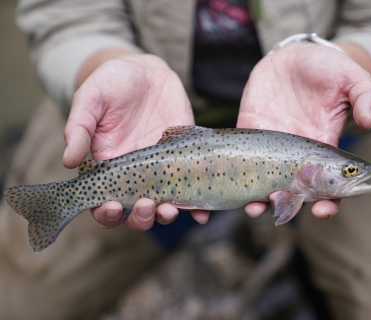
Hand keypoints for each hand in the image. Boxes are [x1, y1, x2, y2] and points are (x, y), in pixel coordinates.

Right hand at [63, 52, 208, 229]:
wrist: (146, 71)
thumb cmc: (112, 84)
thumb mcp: (90, 100)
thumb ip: (78, 128)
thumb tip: (68, 161)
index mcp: (108, 167)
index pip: (104, 202)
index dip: (106, 213)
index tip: (111, 207)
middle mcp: (135, 174)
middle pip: (135, 211)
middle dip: (139, 217)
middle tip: (144, 206)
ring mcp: (162, 169)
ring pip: (162, 205)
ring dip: (165, 216)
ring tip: (169, 210)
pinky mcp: (185, 160)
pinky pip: (191, 188)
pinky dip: (197, 206)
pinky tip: (201, 214)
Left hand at [238, 42, 370, 218]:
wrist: (294, 55)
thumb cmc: (327, 68)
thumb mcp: (351, 77)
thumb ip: (364, 96)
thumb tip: (370, 120)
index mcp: (324, 147)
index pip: (328, 185)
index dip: (328, 202)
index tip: (322, 210)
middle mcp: (297, 154)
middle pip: (294, 191)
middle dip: (287, 206)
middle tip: (279, 205)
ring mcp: (272, 146)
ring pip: (265, 182)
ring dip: (259, 200)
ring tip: (254, 207)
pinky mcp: (251, 131)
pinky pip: (242, 157)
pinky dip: (236, 174)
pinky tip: (233, 186)